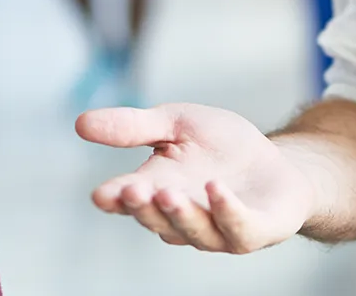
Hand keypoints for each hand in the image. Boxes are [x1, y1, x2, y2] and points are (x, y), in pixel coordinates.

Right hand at [77, 104, 315, 253]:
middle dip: (144, 207)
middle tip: (134, 190)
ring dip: (180, 214)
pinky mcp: (253, 231)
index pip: (128, 200)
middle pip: (156, 220)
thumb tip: (80, 124)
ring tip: (169, 192)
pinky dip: (226, 212)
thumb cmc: (220, 146)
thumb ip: (133, 126)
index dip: (114, 199)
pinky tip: (216, 190)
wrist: (276, 162)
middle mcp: (183, 217)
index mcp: (157, 190)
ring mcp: (218, 229)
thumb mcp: (175, 123)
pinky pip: (238, 229)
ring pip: (193, 231)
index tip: (101, 194)